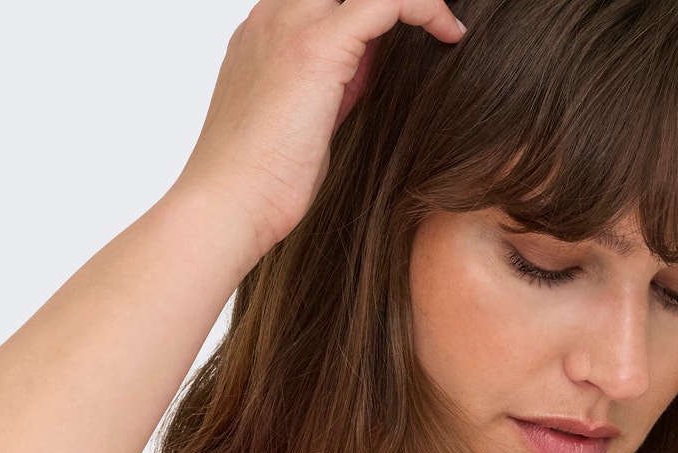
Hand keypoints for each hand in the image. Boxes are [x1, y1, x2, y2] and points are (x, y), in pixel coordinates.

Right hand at [176, 0, 466, 265]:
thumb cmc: (261, 184)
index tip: (408, 38)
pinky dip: (425, 7)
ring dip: (411, 0)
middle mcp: (274, 15)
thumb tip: (368, 72)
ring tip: (446, 24)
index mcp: (266, 31)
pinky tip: (450, 34)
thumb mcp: (304, 121)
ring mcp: (291, 24)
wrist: (228, 206)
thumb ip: (333, 85)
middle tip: (434, 22)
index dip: (370, 13)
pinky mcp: (316, 45)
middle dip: (388, 1)